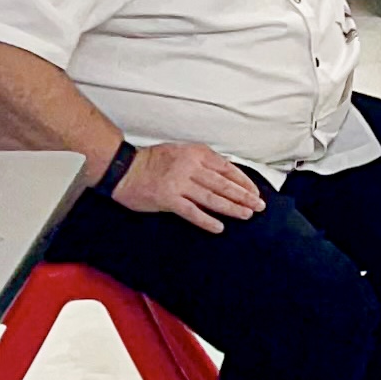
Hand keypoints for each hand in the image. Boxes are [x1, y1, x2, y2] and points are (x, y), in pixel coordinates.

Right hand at [108, 140, 266, 231]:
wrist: (122, 168)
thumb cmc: (151, 161)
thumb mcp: (181, 152)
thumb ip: (202, 162)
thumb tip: (227, 177)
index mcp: (196, 154)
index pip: (228, 169)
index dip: (244, 182)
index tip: (255, 192)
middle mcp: (190, 167)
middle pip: (224, 185)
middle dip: (244, 197)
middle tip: (259, 206)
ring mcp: (179, 183)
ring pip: (212, 198)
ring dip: (232, 208)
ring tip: (246, 215)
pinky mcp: (168, 199)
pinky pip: (192, 212)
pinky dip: (207, 220)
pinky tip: (219, 227)